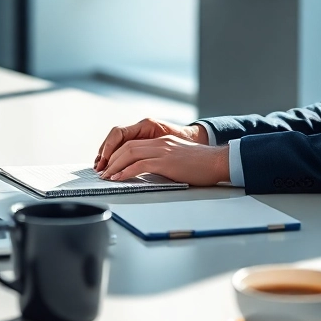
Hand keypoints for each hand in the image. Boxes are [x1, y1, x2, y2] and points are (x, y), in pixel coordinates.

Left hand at [99, 136, 228, 186]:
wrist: (217, 162)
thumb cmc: (201, 164)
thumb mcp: (178, 158)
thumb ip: (163, 160)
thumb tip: (149, 171)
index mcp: (162, 141)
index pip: (132, 144)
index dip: (117, 154)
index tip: (110, 165)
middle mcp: (159, 143)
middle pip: (127, 147)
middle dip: (112, 160)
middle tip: (103, 172)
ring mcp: (162, 151)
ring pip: (130, 154)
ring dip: (115, 166)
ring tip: (107, 176)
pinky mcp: (166, 162)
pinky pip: (139, 165)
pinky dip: (126, 171)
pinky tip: (119, 178)